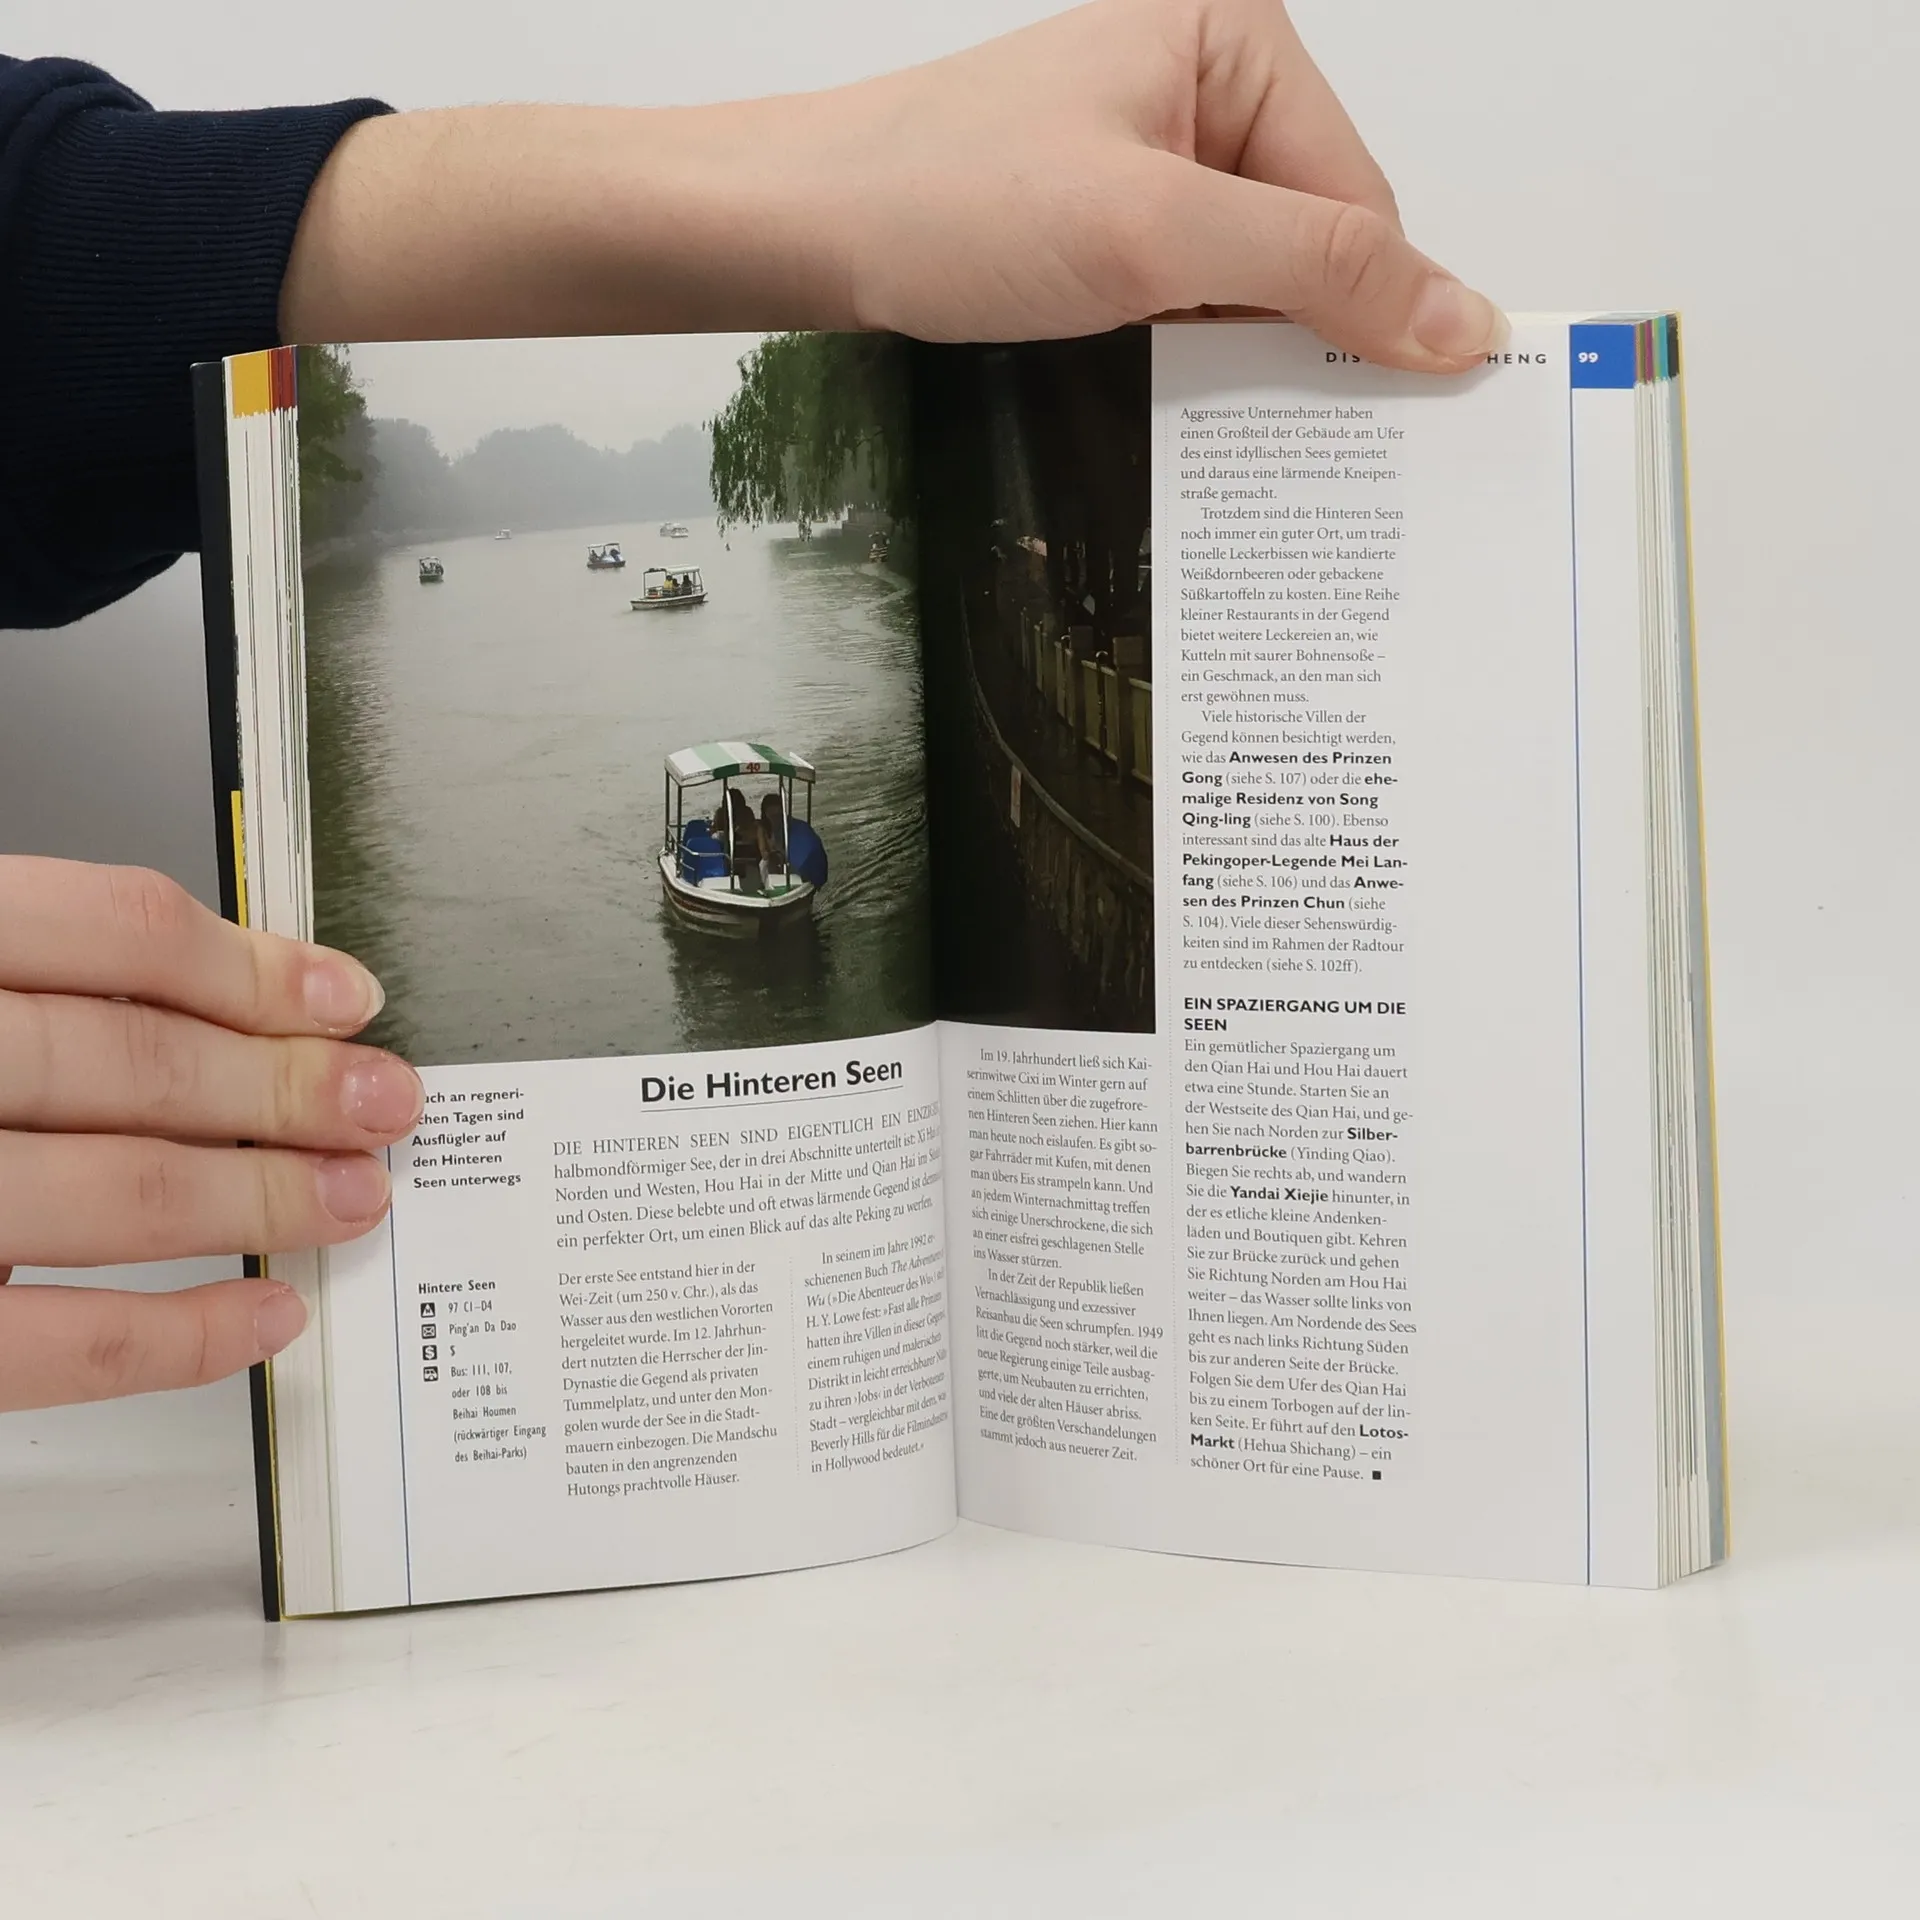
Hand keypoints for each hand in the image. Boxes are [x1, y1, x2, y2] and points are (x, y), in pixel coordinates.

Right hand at [0, 858, 421, 1411]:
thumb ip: (27, 971)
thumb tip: (217, 990)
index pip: (111, 931)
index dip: (252, 966)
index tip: (343, 998)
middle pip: (132, 1061)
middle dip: (284, 1087)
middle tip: (383, 1102)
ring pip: (112, 1191)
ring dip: (259, 1195)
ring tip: (352, 1194)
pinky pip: (49, 1347)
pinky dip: (177, 1337)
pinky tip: (264, 1316)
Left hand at [828, 0, 1500, 364]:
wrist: (805, 229)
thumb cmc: (958, 204)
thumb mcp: (1156, 236)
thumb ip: (1317, 273)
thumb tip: (1470, 324)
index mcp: (1238, 39)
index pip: (1359, 201)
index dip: (1368, 311)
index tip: (1383, 422)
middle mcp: (1209, 83)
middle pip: (1316, 240)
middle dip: (1300, 336)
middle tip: (1294, 440)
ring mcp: (1158, 153)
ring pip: (1255, 280)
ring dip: (1243, 356)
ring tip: (1218, 419)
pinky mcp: (1116, 216)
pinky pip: (1197, 295)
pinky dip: (1195, 354)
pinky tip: (1175, 400)